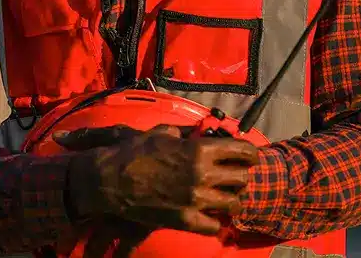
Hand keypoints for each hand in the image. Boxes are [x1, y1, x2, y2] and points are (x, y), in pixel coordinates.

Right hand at [68, 125, 259, 235]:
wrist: (111, 180)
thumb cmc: (133, 153)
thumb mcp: (158, 133)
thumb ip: (181, 134)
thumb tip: (191, 134)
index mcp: (198, 150)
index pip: (242, 151)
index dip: (249, 153)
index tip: (247, 156)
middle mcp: (203, 175)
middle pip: (243, 179)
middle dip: (240, 176)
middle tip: (231, 176)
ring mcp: (196, 200)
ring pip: (234, 204)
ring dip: (229, 199)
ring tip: (220, 196)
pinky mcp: (187, 220)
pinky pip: (215, 226)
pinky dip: (213, 220)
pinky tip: (206, 213)